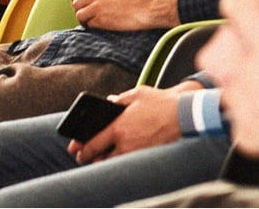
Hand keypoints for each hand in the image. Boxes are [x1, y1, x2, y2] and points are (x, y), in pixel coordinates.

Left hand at [67, 84, 189, 162]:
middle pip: (100, 159)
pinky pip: (128, 163)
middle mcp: (125, 144)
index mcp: (119, 127)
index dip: (80, 149)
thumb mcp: (137, 94)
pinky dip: (120, 161)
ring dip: (104, 161)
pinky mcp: (147, 158)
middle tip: (84, 156)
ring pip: (113, 164)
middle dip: (90, 158)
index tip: (75, 149)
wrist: (183, 115)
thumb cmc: (161, 102)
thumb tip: (109, 101)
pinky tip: (119, 155)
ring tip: (100, 156)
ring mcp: (136, 154)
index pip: (92, 144)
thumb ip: (119, 100)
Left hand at [70, 0, 180, 29]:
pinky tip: (99, 27)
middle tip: (85, 14)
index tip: (79, 1)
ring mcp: (98, 6)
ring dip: (83, 19)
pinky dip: (91, 26)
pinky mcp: (102, 20)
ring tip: (91, 22)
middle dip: (78, 9)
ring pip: (79, 13)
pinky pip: (88, 24)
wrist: (150, 6)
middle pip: (76, 1)